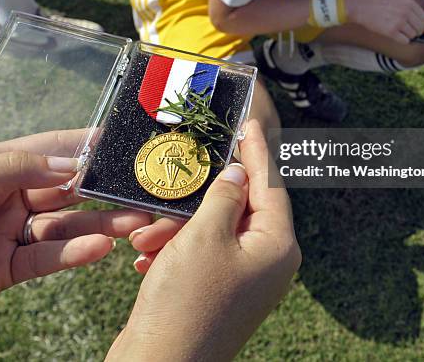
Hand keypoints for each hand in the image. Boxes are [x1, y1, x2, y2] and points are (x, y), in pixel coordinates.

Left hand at [0, 130, 150, 327]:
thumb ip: (14, 168)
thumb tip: (69, 164)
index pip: (49, 151)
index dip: (83, 147)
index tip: (118, 142)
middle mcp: (9, 197)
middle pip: (64, 190)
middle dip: (100, 189)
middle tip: (136, 188)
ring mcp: (10, 233)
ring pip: (64, 226)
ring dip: (99, 224)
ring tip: (131, 222)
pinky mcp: (6, 268)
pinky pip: (46, 260)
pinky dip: (74, 255)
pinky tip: (98, 249)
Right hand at [108, 121, 300, 361]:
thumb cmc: (185, 301)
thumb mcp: (205, 235)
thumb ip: (225, 196)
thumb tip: (239, 173)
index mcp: (276, 247)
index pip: (270, 184)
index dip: (256, 150)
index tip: (249, 122)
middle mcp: (266, 263)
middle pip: (238, 207)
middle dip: (200, 199)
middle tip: (179, 181)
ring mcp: (242, 279)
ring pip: (212, 230)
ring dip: (178, 228)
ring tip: (147, 237)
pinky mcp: (217, 291)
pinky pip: (199, 253)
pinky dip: (174, 249)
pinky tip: (147, 255)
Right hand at [345, 0, 423, 43]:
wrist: (360, 5)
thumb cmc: (377, 2)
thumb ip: (409, 9)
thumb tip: (422, 24)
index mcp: (409, 2)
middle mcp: (406, 12)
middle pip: (420, 28)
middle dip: (417, 32)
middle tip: (411, 34)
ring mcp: (399, 22)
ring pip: (413, 35)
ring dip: (409, 36)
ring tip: (399, 32)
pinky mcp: (391, 32)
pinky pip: (404, 41)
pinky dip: (402, 41)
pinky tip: (395, 36)